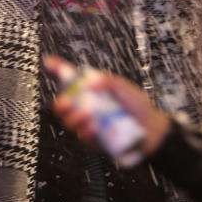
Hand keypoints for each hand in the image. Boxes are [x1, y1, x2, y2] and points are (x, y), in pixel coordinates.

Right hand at [45, 56, 170, 154]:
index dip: (58, 70)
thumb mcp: (124, 87)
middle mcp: (87, 105)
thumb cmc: (138, 106)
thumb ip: (107, 81)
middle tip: (66, 103)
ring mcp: (89, 123)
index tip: (49, 62)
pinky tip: (94, 129)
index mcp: (92, 90)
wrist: (151, 130)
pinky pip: (82, 136)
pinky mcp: (94, 140)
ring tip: (88, 116)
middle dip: (61, 104)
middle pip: (63, 104)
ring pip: (69, 121)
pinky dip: (86, 132)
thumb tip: (88, 83)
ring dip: (75, 118)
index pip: (71, 79)